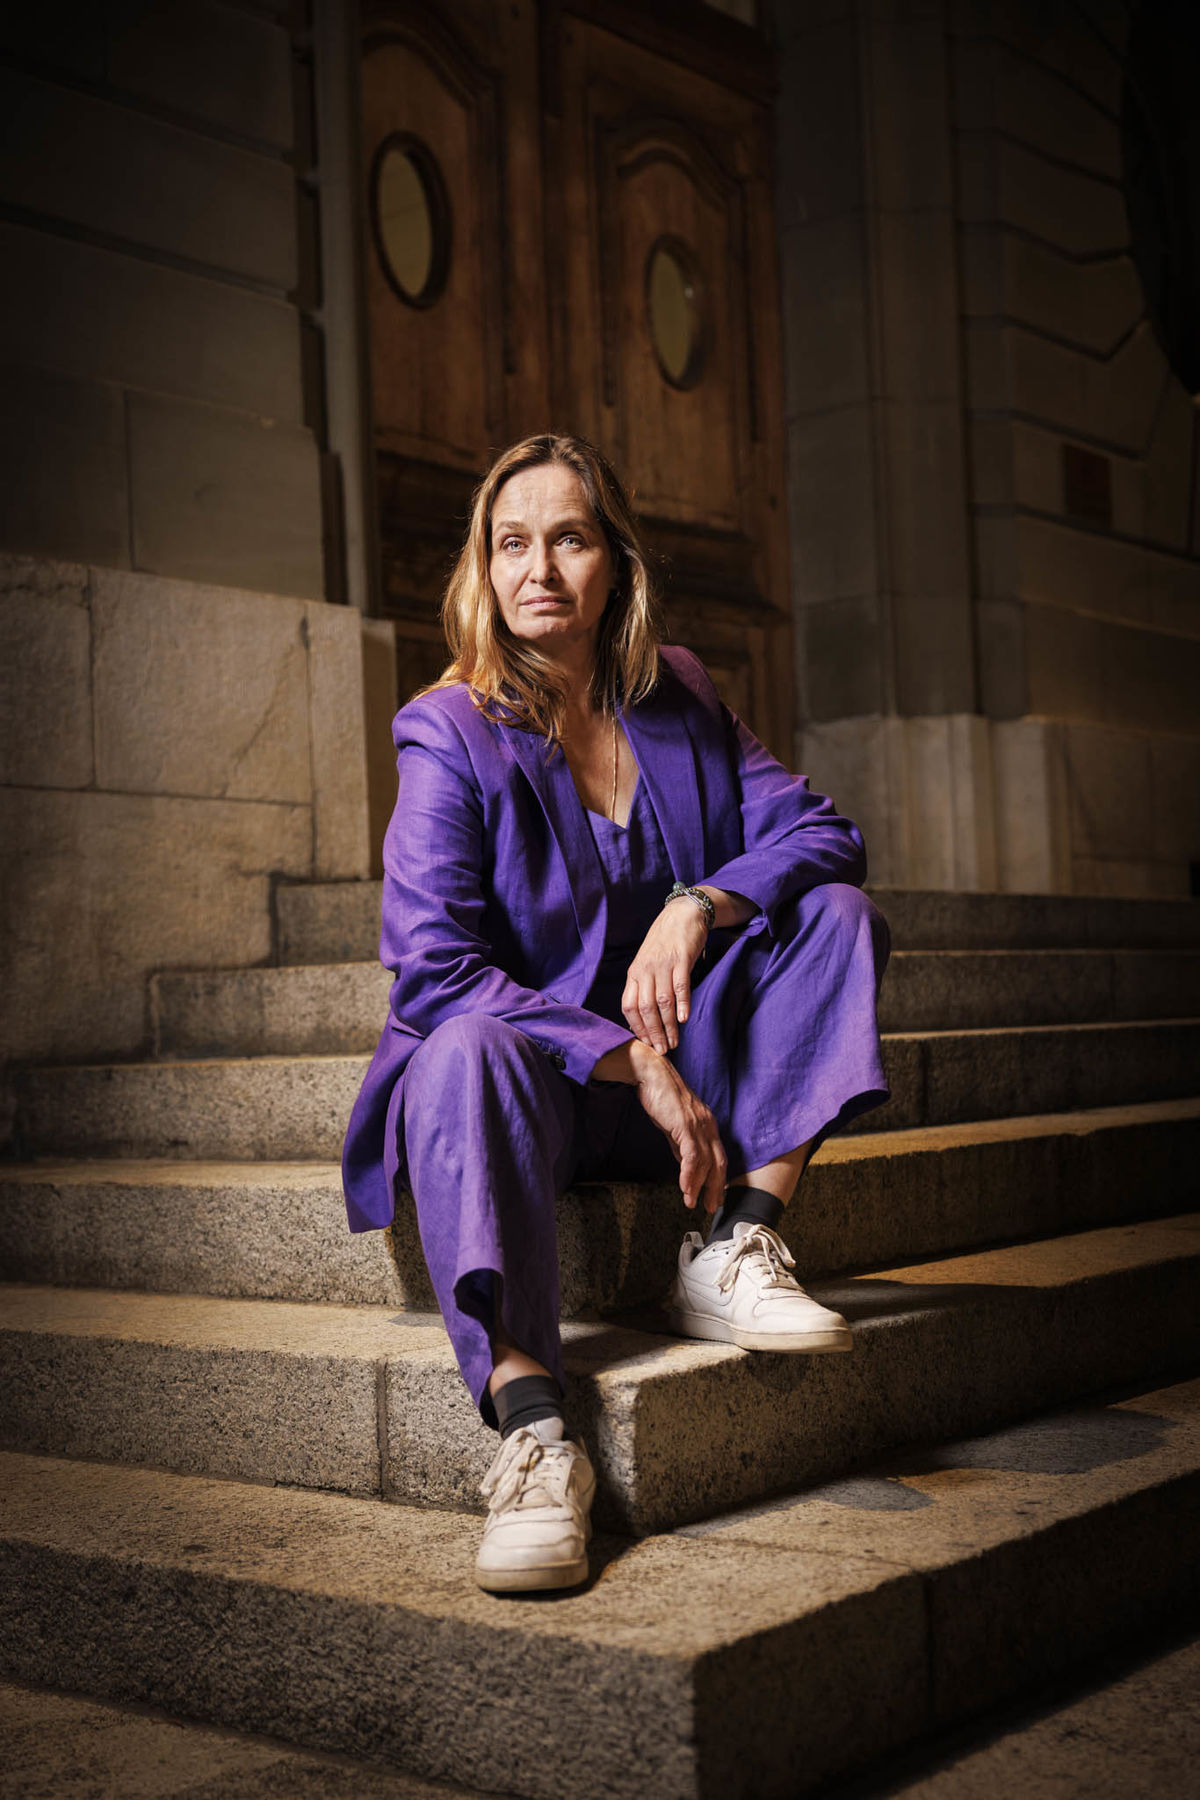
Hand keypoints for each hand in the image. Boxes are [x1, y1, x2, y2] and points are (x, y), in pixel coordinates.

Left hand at [621, 899, 707, 1051]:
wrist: (682, 914)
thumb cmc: (665, 941)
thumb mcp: (648, 962)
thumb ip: (645, 984)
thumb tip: (645, 1014)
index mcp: (635, 973)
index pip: (629, 1006)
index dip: (636, 1027)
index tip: (646, 1042)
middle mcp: (646, 970)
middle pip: (645, 1008)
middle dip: (653, 1033)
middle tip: (662, 1050)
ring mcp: (663, 964)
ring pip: (662, 1001)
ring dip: (668, 1025)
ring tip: (674, 1042)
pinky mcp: (681, 959)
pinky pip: (680, 986)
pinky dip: (682, 1004)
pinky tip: (684, 1019)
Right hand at [627, 1041, 726, 1212]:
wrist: (650, 1073)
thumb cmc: (660, 1096)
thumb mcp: (674, 1126)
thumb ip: (681, 1145)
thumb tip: (685, 1166)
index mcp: (707, 1125)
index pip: (718, 1157)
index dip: (718, 1179)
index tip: (714, 1196)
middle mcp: (708, 1125)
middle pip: (719, 1163)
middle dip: (716, 1187)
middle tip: (711, 1206)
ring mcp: (698, 1124)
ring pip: (705, 1162)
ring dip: (698, 1186)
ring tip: (692, 1202)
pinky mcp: (685, 1124)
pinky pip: (691, 1155)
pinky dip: (689, 1173)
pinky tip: (684, 1187)